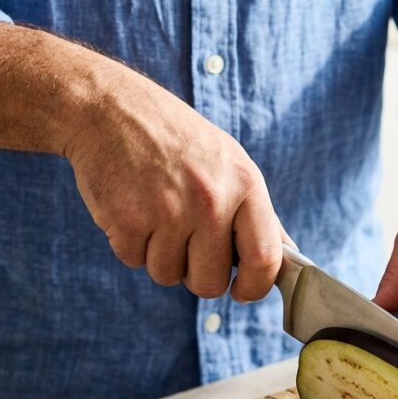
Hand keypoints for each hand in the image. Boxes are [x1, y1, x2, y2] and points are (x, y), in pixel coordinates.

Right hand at [0, 25, 284, 300]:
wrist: (110, 108)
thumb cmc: (176, 139)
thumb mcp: (229, 162)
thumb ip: (257, 214)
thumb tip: (287, 261)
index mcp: (245, 184)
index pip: (265, 260)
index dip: (254, 287)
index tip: (242, 291)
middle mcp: (210, 199)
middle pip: (210, 284)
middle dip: (197, 276)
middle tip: (187, 244)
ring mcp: (168, 211)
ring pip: (168, 275)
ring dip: (160, 256)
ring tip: (156, 213)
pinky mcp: (127, 220)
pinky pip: (134, 261)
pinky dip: (131, 244)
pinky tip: (133, 207)